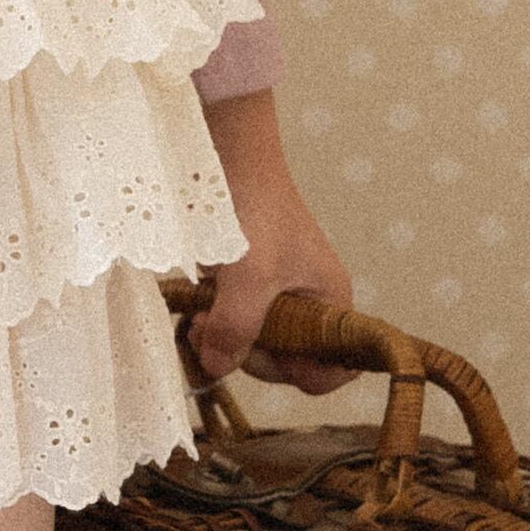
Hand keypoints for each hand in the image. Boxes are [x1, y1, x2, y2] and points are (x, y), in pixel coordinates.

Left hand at [180, 88, 359, 384]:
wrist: (226, 156)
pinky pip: (235, 321)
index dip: (297, 373)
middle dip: (245, 353)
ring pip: (254, 343)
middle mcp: (311, 303)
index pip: (332, 369)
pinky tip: (197, 306)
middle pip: (285, 361)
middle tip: (211, 330)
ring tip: (199, 316)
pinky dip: (214, 320)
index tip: (260, 354)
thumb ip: (236, 329)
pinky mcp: (250, 285)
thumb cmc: (252, 210)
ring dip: (223, 337)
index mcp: (331, 302)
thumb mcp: (247, 277)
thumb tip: (217, 366)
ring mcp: (280, 294)